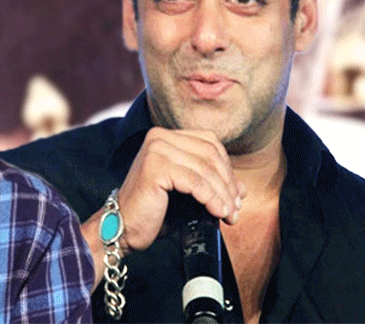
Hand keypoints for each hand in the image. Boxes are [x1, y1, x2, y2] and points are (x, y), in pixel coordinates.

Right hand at [116, 127, 244, 251]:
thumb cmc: (152, 211)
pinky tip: (217, 212)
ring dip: (223, 194)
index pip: (210, 143)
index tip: (236, 195)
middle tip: (235, 209)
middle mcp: (158, 137)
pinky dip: (212, 199)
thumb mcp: (186, 194)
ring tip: (229, 214)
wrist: (122, 228)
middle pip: (210, 154)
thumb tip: (242, 188)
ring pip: (206, 169)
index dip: (228, 168)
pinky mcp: (155, 167)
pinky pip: (196, 182)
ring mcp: (155, 149)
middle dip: (228, 183)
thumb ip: (211, 184)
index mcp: (164, 136)